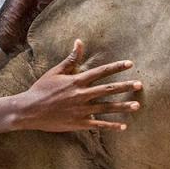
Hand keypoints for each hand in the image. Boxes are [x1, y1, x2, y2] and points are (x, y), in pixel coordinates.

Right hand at [13, 39, 141, 131]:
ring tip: (136, 106)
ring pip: (106, 108)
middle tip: (139, 85)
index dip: (116, 67)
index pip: (101, 72)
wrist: (29, 110)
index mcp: (77, 81)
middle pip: (108, 89)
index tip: (130, 64)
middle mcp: (81, 94)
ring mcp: (81, 110)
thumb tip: (79, 42)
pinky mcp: (79, 123)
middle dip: (125, 87)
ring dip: (123, 107)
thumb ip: (71, 59)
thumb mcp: (55, 72)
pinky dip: (111, 126)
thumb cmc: (41, 89)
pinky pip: (98, 124)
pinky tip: (123, 126)